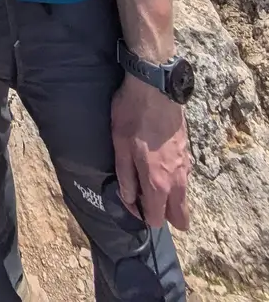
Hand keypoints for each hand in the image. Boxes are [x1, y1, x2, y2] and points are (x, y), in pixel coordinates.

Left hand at [111, 74, 191, 230]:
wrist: (156, 87)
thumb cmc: (133, 115)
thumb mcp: (120, 146)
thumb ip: (125, 177)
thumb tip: (129, 200)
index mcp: (158, 182)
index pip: (157, 219)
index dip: (142, 215)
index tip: (130, 200)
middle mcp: (177, 179)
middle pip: (180, 216)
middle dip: (164, 215)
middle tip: (144, 198)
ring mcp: (186, 166)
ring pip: (182, 196)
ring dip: (169, 197)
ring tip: (148, 178)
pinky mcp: (188, 152)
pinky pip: (183, 178)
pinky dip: (174, 180)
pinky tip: (158, 163)